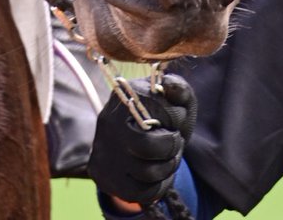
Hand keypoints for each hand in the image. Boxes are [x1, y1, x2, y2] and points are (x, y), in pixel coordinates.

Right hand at [87, 74, 196, 207]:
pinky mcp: (105, 178)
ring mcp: (105, 153)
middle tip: (176, 142)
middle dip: (172, 147)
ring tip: (169, 158)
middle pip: (147, 146)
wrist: (125, 140)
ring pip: (147, 173)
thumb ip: (178, 88)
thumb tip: (171, 88)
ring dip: (168, 167)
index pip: (158, 109)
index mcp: (124, 97)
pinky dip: (160, 186)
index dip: (177, 117)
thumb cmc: (157, 116)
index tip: (177, 118)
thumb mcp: (170, 98)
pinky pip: (142, 193)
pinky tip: (160, 175)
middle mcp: (108, 123)